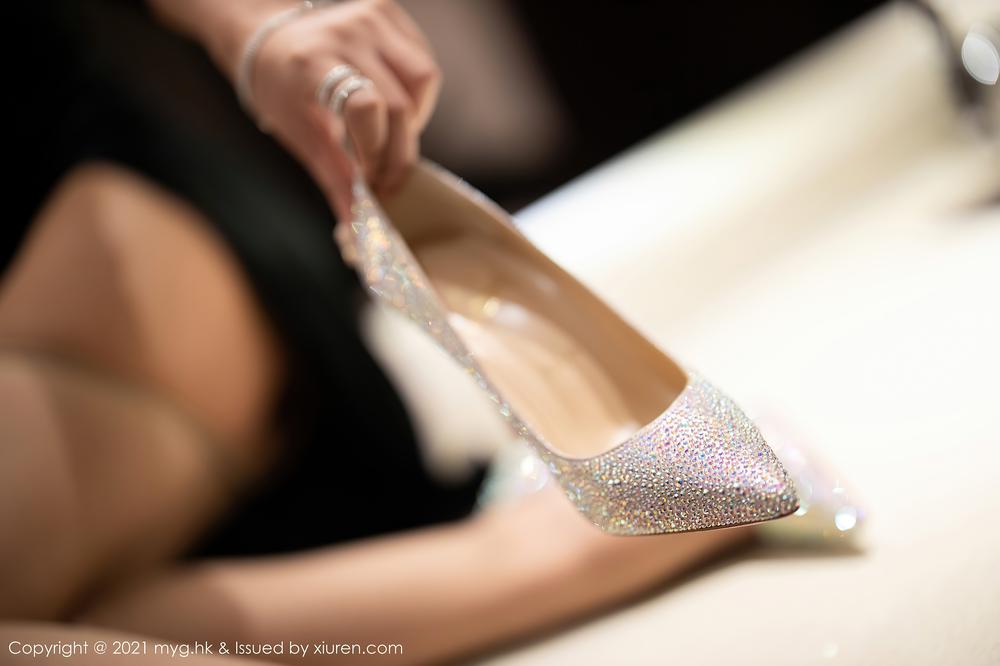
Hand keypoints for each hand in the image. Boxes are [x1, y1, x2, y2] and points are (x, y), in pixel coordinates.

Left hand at [222, 0, 439, 219]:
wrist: (268, 38)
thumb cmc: (280, 91)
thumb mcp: (299, 135)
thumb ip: (334, 178)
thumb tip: (360, 227)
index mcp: (311, 61)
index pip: (363, 105)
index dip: (375, 150)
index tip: (370, 180)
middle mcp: (344, 31)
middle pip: (398, 103)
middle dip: (397, 152)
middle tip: (386, 180)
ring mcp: (370, 16)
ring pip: (423, 79)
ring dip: (415, 122)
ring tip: (391, 139)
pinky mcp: (389, 12)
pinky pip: (423, 63)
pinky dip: (418, 98)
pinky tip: (396, 113)